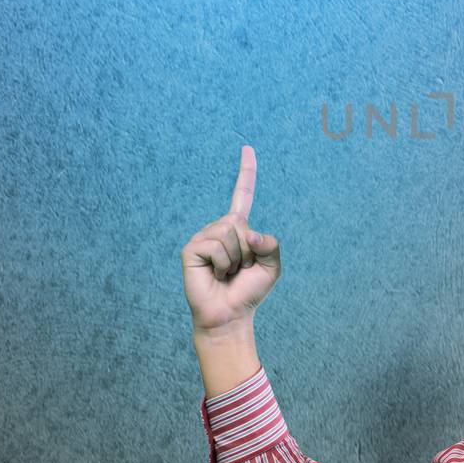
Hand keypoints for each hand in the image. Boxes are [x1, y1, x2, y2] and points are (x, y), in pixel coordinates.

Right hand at [180, 145, 281, 332]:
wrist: (230, 315)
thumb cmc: (249, 291)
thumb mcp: (272, 267)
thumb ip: (271, 244)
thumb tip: (246, 232)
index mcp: (239, 229)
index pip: (243, 195)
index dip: (246, 172)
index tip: (247, 147)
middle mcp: (219, 228)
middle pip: (241, 222)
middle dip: (248, 250)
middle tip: (239, 269)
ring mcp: (203, 237)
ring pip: (229, 233)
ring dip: (236, 259)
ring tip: (226, 273)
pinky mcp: (191, 249)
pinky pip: (216, 246)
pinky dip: (222, 263)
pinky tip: (215, 274)